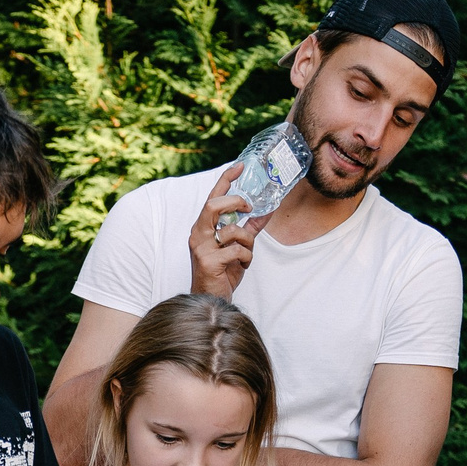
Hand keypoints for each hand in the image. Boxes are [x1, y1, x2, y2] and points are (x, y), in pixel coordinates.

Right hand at [188, 166, 269, 296]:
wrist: (211, 299)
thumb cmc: (222, 272)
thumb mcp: (238, 246)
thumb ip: (250, 228)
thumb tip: (269, 210)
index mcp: (203, 227)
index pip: (212, 197)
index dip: (225, 180)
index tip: (239, 166)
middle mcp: (198, 234)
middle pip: (213, 205)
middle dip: (235, 202)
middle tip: (249, 207)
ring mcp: (201, 248)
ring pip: (233, 231)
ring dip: (247, 241)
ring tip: (246, 254)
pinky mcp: (209, 262)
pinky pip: (237, 251)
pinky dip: (246, 258)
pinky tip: (242, 265)